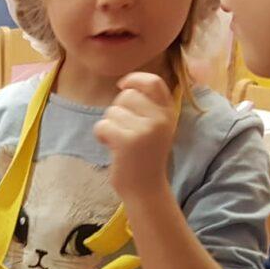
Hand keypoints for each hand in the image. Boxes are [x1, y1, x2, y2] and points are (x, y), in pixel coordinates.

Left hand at [94, 72, 178, 200]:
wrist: (146, 190)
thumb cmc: (145, 157)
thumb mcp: (156, 128)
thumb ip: (147, 107)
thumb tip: (125, 84)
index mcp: (168, 113)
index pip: (153, 82)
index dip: (134, 79)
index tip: (122, 85)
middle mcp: (160, 119)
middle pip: (126, 95)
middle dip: (117, 110)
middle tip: (122, 130)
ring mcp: (145, 129)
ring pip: (112, 111)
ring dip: (109, 125)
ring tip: (119, 142)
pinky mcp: (128, 141)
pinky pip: (103, 125)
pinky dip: (101, 135)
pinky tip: (110, 146)